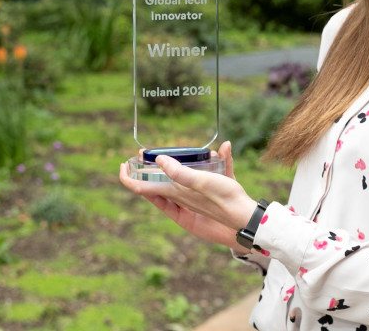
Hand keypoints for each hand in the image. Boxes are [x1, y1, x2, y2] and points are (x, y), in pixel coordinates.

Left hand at [119, 141, 256, 250]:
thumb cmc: (223, 201)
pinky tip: (224, 150)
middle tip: (144, 153)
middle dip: (149, 169)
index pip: (142, 189)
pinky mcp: (212, 191)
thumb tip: (160, 160)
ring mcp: (195, 195)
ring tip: (175, 152)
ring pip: (177, 180)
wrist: (244, 217)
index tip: (123, 164)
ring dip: (175, 165)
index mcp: (175, 194)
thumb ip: (180, 174)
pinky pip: (208, 173)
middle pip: (157, 183)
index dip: (129, 178)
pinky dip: (215, 161)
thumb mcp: (201, 184)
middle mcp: (181, 196)